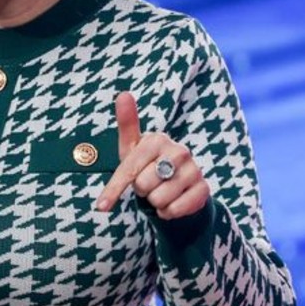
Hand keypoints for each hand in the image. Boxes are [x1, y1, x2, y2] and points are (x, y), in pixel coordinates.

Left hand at [96, 92, 209, 218]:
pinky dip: (168, 212)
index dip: (113, 190)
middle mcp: (179, 151)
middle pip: (143, 186)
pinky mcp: (203, 189)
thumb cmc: (147, 163)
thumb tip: (123, 93)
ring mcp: (194, 170)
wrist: (178, 182)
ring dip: (155, 202)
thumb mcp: (132, 147)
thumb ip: (127, 123)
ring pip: (159, 200)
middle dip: (141, 190)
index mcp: (158, 139)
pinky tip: (171, 201)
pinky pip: (175, 210)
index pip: (129, 169)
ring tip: (160, 190)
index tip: (101, 206)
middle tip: (148, 183)